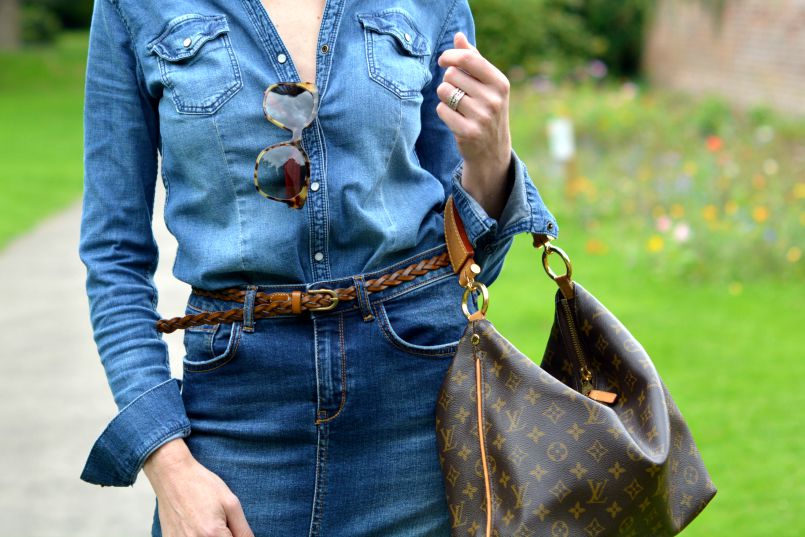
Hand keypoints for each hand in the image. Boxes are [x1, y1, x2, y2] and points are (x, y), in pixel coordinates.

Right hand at [143, 438, 254, 536]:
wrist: (172, 476)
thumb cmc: (202, 485)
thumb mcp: (231, 503)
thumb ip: (243, 530)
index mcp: (212, 534)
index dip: (235, 536)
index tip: (231, 527)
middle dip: (224, 536)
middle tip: (220, 522)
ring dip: (211, 536)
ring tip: (206, 521)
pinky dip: (196, 536)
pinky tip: (194, 525)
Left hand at [435, 31, 513, 219]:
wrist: (492, 151)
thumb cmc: (487, 110)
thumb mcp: (487, 85)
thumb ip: (474, 59)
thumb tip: (458, 36)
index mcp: (500, 83)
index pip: (468, 59)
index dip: (449, 56)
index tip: (443, 60)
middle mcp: (494, 99)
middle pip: (452, 75)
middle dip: (448, 80)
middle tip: (456, 92)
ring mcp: (482, 117)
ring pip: (444, 92)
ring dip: (444, 96)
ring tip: (456, 105)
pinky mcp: (468, 132)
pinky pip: (442, 110)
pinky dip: (443, 112)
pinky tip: (454, 118)